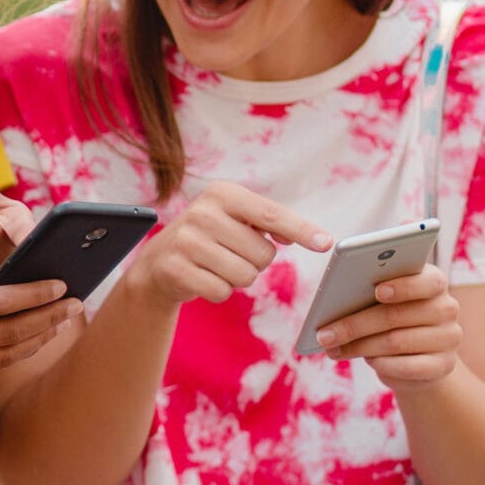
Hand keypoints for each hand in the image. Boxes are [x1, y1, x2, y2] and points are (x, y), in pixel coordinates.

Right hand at [0, 259, 75, 383]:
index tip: (61, 284)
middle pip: (12, 333)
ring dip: (38, 339)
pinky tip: (27, 341)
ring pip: (5, 356)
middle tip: (75, 303)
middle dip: (49, 317)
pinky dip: (13, 356)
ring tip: (59, 321)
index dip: (36, 293)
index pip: (2, 301)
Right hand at [121, 181, 331, 307]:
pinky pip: (222, 292)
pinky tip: (202, 277)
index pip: (271, 214)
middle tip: (230, 254)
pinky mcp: (175, 269)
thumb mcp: (234, 219)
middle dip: (254, 262)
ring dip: (237, 278)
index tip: (326, 243)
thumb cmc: (209, 238)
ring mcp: (186, 241)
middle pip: (263, 254)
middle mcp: (202, 212)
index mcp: (222, 193)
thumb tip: (305, 235)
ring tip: (216, 266)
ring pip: (245, 276)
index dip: (301, 230)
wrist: (158, 262)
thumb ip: (268, 223)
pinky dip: (218, 291)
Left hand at [315, 264, 461, 387]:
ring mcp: (449, 338)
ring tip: (332, 348)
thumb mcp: (382, 304)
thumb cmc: (391, 322)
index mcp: (433, 282)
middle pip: (397, 315)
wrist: (418, 362)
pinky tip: (366, 361)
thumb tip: (333, 303)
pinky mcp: (444, 365)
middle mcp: (446, 308)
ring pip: (396, 341)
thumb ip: (369, 295)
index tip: (378, 290)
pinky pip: (408, 366)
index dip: (403, 286)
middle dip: (355, 324)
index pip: (428, 281)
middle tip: (324, 333)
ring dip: (359, 346)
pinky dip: (382, 364)